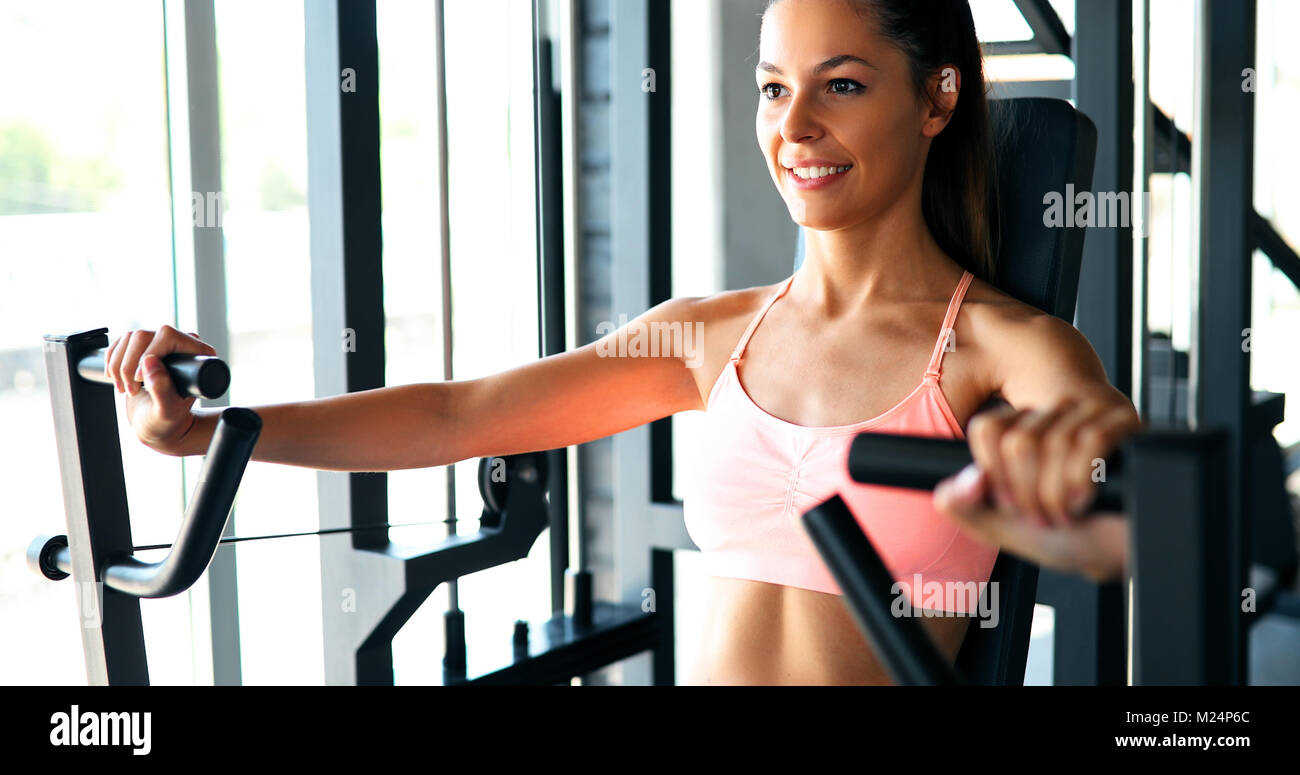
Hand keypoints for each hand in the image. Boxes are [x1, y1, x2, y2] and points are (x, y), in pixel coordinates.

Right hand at [104, 325, 217, 454]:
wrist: (156, 424)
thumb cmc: (167, 421)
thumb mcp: (167, 411)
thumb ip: (162, 389)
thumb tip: (150, 361)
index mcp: (198, 356)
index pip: (168, 336)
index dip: (149, 354)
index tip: (141, 380)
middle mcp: (181, 343)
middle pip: (143, 335)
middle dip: (129, 366)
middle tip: (131, 390)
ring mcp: (161, 343)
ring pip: (129, 337)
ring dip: (119, 367)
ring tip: (127, 389)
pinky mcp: (143, 346)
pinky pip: (120, 342)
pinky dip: (112, 362)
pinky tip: (118, 379)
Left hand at [932, 397, 1140, 581]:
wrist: (1123, 553)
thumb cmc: (1071, 536)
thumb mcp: (1006, 528)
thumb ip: (967, 508)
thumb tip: (949, 488)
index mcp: (1021, 430)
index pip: (988, 428)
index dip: (996, 475)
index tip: (1011, 505)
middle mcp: (1053, 414)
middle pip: (1019, 440)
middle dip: (1029, 493)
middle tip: (1045, 517)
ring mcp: (1090, 413)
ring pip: (1055, 442)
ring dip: (1058, 494)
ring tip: (1068, 514)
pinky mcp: (1126, 422)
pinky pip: (1092, 439)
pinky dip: (1083, 479)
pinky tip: (1087, 500)